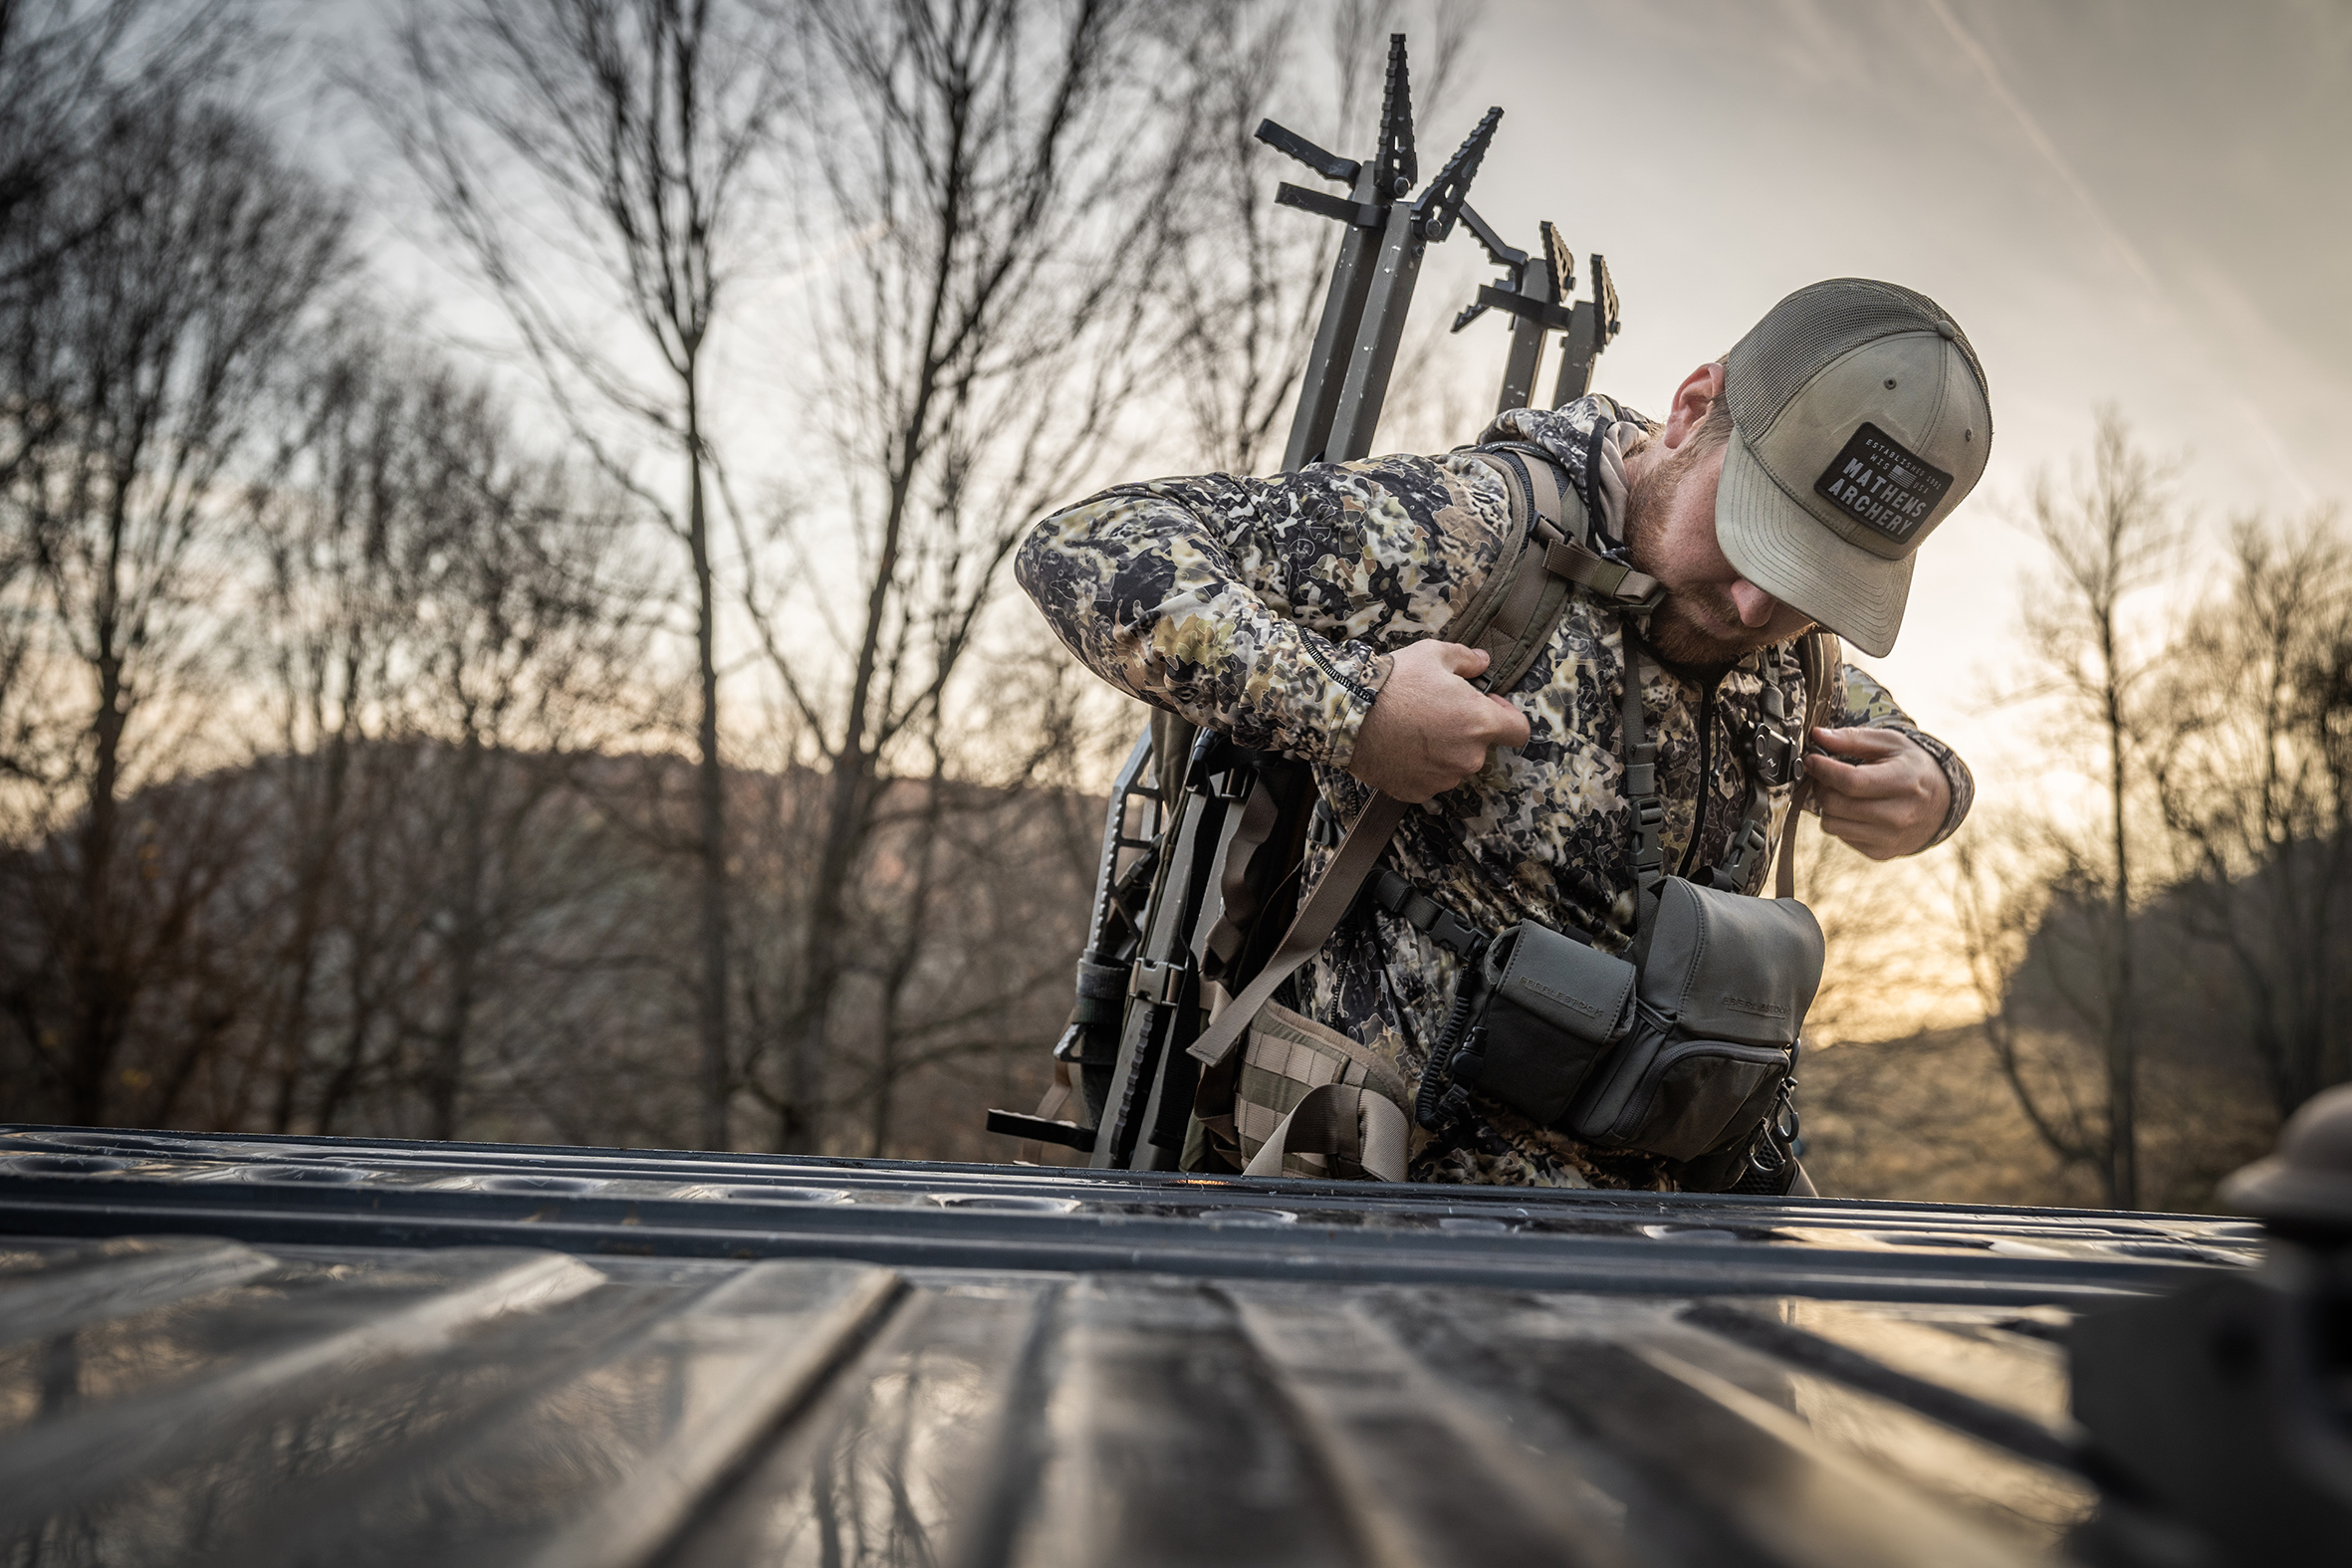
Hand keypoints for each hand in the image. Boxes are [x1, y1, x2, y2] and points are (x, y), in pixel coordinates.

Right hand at [1347, 641, 1529, 802]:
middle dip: (1466, 731)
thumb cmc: (1393, 683)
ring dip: (1444, 751)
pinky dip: (1421, 767)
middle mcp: (1467, 757)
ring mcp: (1442, 778)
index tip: (1489, 707)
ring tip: (1415, 729)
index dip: (1507, 716)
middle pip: (1481, 747)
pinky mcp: (1418, 792)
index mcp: (1479, 723)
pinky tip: (1403, 747)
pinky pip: (1430, 779)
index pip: (1519, 731)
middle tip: (1438, 712)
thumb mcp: (1433, 654)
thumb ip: (1467, 659)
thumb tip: (1483, 662)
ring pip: (1454, 765)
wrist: (1349, 715)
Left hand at [1802, 726, 1949, 859]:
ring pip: (1832, 825)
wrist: (1943, 802)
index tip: (1812, 759)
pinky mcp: (1881, 852)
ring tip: (1842, 792)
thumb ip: (1852, 738)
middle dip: (1822, 786)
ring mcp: (1890, 837)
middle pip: (1836, 805)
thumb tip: (1817, 735)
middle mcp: (1899, 815)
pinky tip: (1855, 809)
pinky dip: (1841, 822)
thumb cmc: (1912, 768)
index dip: (1823, 769)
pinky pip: (1841, 837)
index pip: (1851, 781)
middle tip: (1826, 775)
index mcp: (1904, 782)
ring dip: (1828, 806)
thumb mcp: (1889, 743)